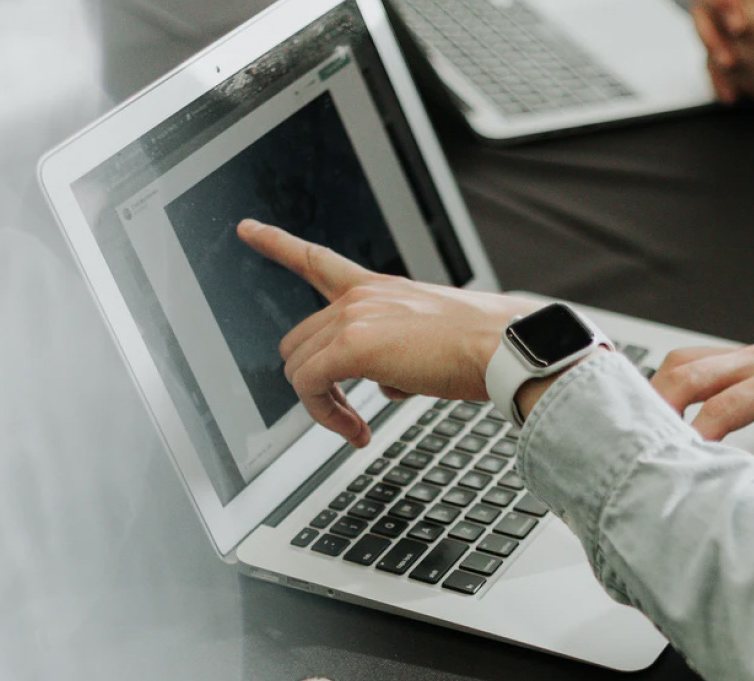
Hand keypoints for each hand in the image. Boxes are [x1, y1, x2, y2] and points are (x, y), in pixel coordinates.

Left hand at [237, 219, 538, 446]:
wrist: (505, 347)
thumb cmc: (485, 347)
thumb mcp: (434, 341)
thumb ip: (399, 354)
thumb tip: (387, 385)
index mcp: (381, 289)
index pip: (318, 260)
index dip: (278, 243)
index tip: (248, 228)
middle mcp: (363, 296)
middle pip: (299, 341)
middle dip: (316, 381)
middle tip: (348, 413)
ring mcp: (355, 316)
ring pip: (299, 367)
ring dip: (323, 405)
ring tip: (356, 427)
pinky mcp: (352, 346)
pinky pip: (310, 387)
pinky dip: (326, 415)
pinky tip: (356, 431)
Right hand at [651, 340, 753, 504]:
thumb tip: (753, 515)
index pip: (722, 406)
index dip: (694, 436)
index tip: (676, 463)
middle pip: (692, 370)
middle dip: (660, 404)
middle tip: (641, 440)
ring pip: (689, 359)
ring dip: (662, 388)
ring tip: (646, 425)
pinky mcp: (750, 357)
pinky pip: (700, 359)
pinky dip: (677, 382)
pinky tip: (667, 409)